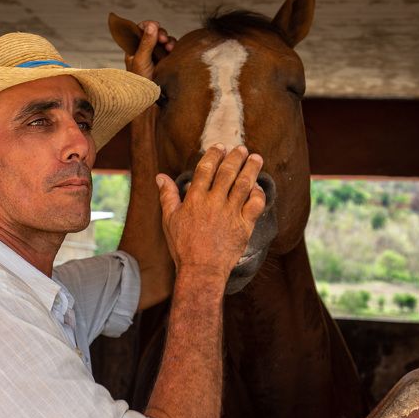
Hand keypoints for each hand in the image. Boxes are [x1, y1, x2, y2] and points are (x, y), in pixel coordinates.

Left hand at [125, 20, 175, 79]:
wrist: (150, 101)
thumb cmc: (140, 83)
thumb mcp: (141, 60)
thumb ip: (146, 43)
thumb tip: (151, 25)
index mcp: (134, 49)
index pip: (139, 30)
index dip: (148, 26)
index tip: (155, 26)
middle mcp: (145, 51)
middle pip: (154, 33)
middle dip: (160, 34)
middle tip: (163, 39)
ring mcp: (157, 56)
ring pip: (164, 41)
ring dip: (168, 41)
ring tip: (169, 47)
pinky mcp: (167, 62)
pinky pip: (172, 49)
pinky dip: (174, 47)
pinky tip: (173, 51)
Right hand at [155, 145, 265, 282]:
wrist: (201, 270)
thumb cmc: (183, 246)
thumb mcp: (170, 220)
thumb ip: (167, 196)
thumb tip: (160, 177)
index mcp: (195, 199)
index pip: (206, 169)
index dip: (214, 155)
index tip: (220, 147)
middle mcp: (214, 202)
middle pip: (227, 172)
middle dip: (235, 157)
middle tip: (241, 148)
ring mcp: (231, 213)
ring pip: (244, 184)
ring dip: (251, 169)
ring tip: (256, 158)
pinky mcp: (244, 226)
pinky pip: (255, 204)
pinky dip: (258, 193)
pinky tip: (257, 187)